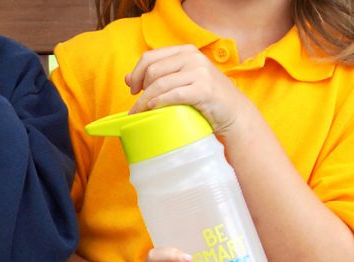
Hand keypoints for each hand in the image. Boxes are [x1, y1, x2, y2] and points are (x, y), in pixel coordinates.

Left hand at [126, 44, 259, 138]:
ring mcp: (200, 72)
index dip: (136, 73)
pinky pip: (174, 94)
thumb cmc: (203, 97)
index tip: (133, 89)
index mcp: (185, 51)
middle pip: (152, 70)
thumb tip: (127, 78)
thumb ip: (156, 76)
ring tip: (140, 112)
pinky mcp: (204, 89)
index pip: (149, 56)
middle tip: (138, 103)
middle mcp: (193, 57)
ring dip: (145, 100)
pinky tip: (154, 108)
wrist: (233, 112)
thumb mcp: (179, 81)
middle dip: (140, 89)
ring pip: (160, 83)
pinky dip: (160, 102)